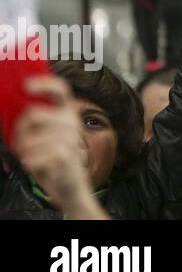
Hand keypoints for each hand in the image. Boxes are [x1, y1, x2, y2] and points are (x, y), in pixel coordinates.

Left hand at [12, 76, 100, 215]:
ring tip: (32, 157)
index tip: (27, 85)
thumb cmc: (54, 159)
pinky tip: (37, 166)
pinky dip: (29, 163)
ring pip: (29, 139)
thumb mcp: (47, 137)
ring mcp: (70, 138)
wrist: (71, 187)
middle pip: (34, 113)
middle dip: (21, 130)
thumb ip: (38, 121)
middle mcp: (72, 123)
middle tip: (22, 143)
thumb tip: (20, 108)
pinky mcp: (64, 155)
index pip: (61, 90)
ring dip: (24, 151)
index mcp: (68, 114)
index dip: (44, 84)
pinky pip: (31, 156)